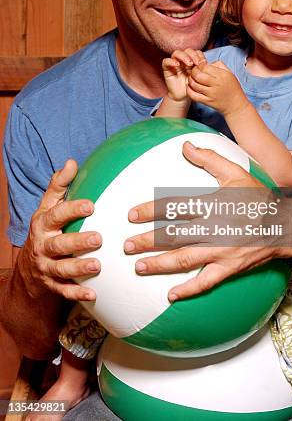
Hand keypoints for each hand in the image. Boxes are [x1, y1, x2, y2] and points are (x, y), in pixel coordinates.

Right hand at [17, 160, 101, 300]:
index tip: (91, 205)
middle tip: (98, 238)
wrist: (29, 265)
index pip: (57, 215)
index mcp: (44, 224)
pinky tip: (93, 295)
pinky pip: (63, 291)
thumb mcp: (48, 206)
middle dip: (78, 242)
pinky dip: (77, 293)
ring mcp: (46, 267)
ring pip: (61, 268)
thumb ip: (60, 185)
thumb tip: (71, 162)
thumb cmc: (47, 228)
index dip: (73, 209)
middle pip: (59, 244)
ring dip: (79, 268)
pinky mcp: (51, 285)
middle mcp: (43, 245)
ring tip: (97, 266)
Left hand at [125, 142, 291, 299]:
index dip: (151, 211)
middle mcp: (215, 230)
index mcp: (214, 205)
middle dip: (148, 242)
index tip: (131, 215)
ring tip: (139, 267)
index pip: (176, 208)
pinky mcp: (229, 268)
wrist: (286, 226)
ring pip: (185, 260)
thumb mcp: (237, 173)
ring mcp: (222, 252)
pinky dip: (188, 290)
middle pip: (174, 237)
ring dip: (160, 265)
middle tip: (126, 245)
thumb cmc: (258, 198)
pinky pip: (206, 282)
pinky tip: (171, 295)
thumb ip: (210, 159)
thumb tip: (185, 146)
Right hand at [162, 49, 205, 102]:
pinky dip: (171, 61)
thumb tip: (209, 63)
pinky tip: (177, 65)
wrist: (184, 97)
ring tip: (189, 64)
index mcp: (192, 61)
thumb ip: (204, 70)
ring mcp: (174, 63)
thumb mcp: (201, 78)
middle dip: (192, 55)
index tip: (204, 63)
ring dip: (183, 56)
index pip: (195, 52)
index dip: (199, 55)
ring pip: (176, 53)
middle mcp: (183, 60)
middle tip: (197, 63)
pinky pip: (166, 61)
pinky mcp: (167, 69)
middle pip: (186, 50)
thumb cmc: (194, 87)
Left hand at [187, 60, 248, 115]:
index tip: (199, 66)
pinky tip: (190, 87)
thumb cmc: (232, 88)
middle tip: (194, 72)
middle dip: (193, 71)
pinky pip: (193, 95)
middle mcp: (216, 84)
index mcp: (222, 75)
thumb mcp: (229, 73)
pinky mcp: (207, 102)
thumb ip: (218, 65)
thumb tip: (206, 62)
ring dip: (190, 80)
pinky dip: (189, 90)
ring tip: (192, 78)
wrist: (235, 104)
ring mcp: (211, 94)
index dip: (199, 65)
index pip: (205, 67)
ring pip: (194, 84)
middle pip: (198, 75)